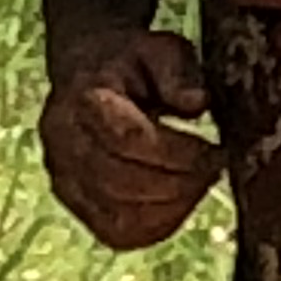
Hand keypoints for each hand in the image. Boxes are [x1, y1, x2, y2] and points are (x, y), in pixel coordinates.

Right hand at [39, 26, 223, 250]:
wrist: (88, 69)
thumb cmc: (135, 61)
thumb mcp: (162, 48)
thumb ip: (179, 72)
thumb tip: (196, 104)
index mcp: (84, 98)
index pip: (129, 139)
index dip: (180, 153)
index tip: (218, 150)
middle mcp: (63, 141)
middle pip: (122, 182)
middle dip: (181, 183)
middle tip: (216, 168)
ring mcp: (62, 176)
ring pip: (117, 216)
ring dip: (171, 208)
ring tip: (201, 183)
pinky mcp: (71, 199)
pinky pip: (114, 232)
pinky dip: (154, 227)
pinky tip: (181, 204)